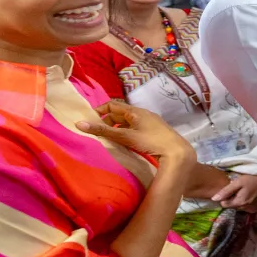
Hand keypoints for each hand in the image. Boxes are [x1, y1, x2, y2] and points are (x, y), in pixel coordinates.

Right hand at [76, 101, 193, 160]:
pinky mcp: (154, 132)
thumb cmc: (151, 141)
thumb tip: (79, 124)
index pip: (112, 105)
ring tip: (107, 139)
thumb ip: (103, 131)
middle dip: (107, 121)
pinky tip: (123, 143)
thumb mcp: (125, 136)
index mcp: (135, 111)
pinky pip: (134, 129)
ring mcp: (149, 122)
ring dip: (116, 128)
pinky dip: (125, 133)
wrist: (177, 152)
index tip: (89, 120)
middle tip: (96, 132)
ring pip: (127, 122)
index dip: (99, 110)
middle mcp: (142, 114)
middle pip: (119, 114)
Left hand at [212, 173, 256, 212]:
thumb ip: (226, 191)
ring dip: (241, 201)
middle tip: (239, 189)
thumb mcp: (238, 182)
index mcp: (239, 202)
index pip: (224, 204)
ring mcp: (252, 210)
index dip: (225, 197)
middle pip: (232, 206)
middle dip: (233, 199)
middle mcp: (245, 209)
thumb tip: (213, 199)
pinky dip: (248, 202)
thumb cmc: (254, 179)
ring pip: (240, 207)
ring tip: (246, 191)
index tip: (231, 190)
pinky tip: (252, 195)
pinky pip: (247, 208)